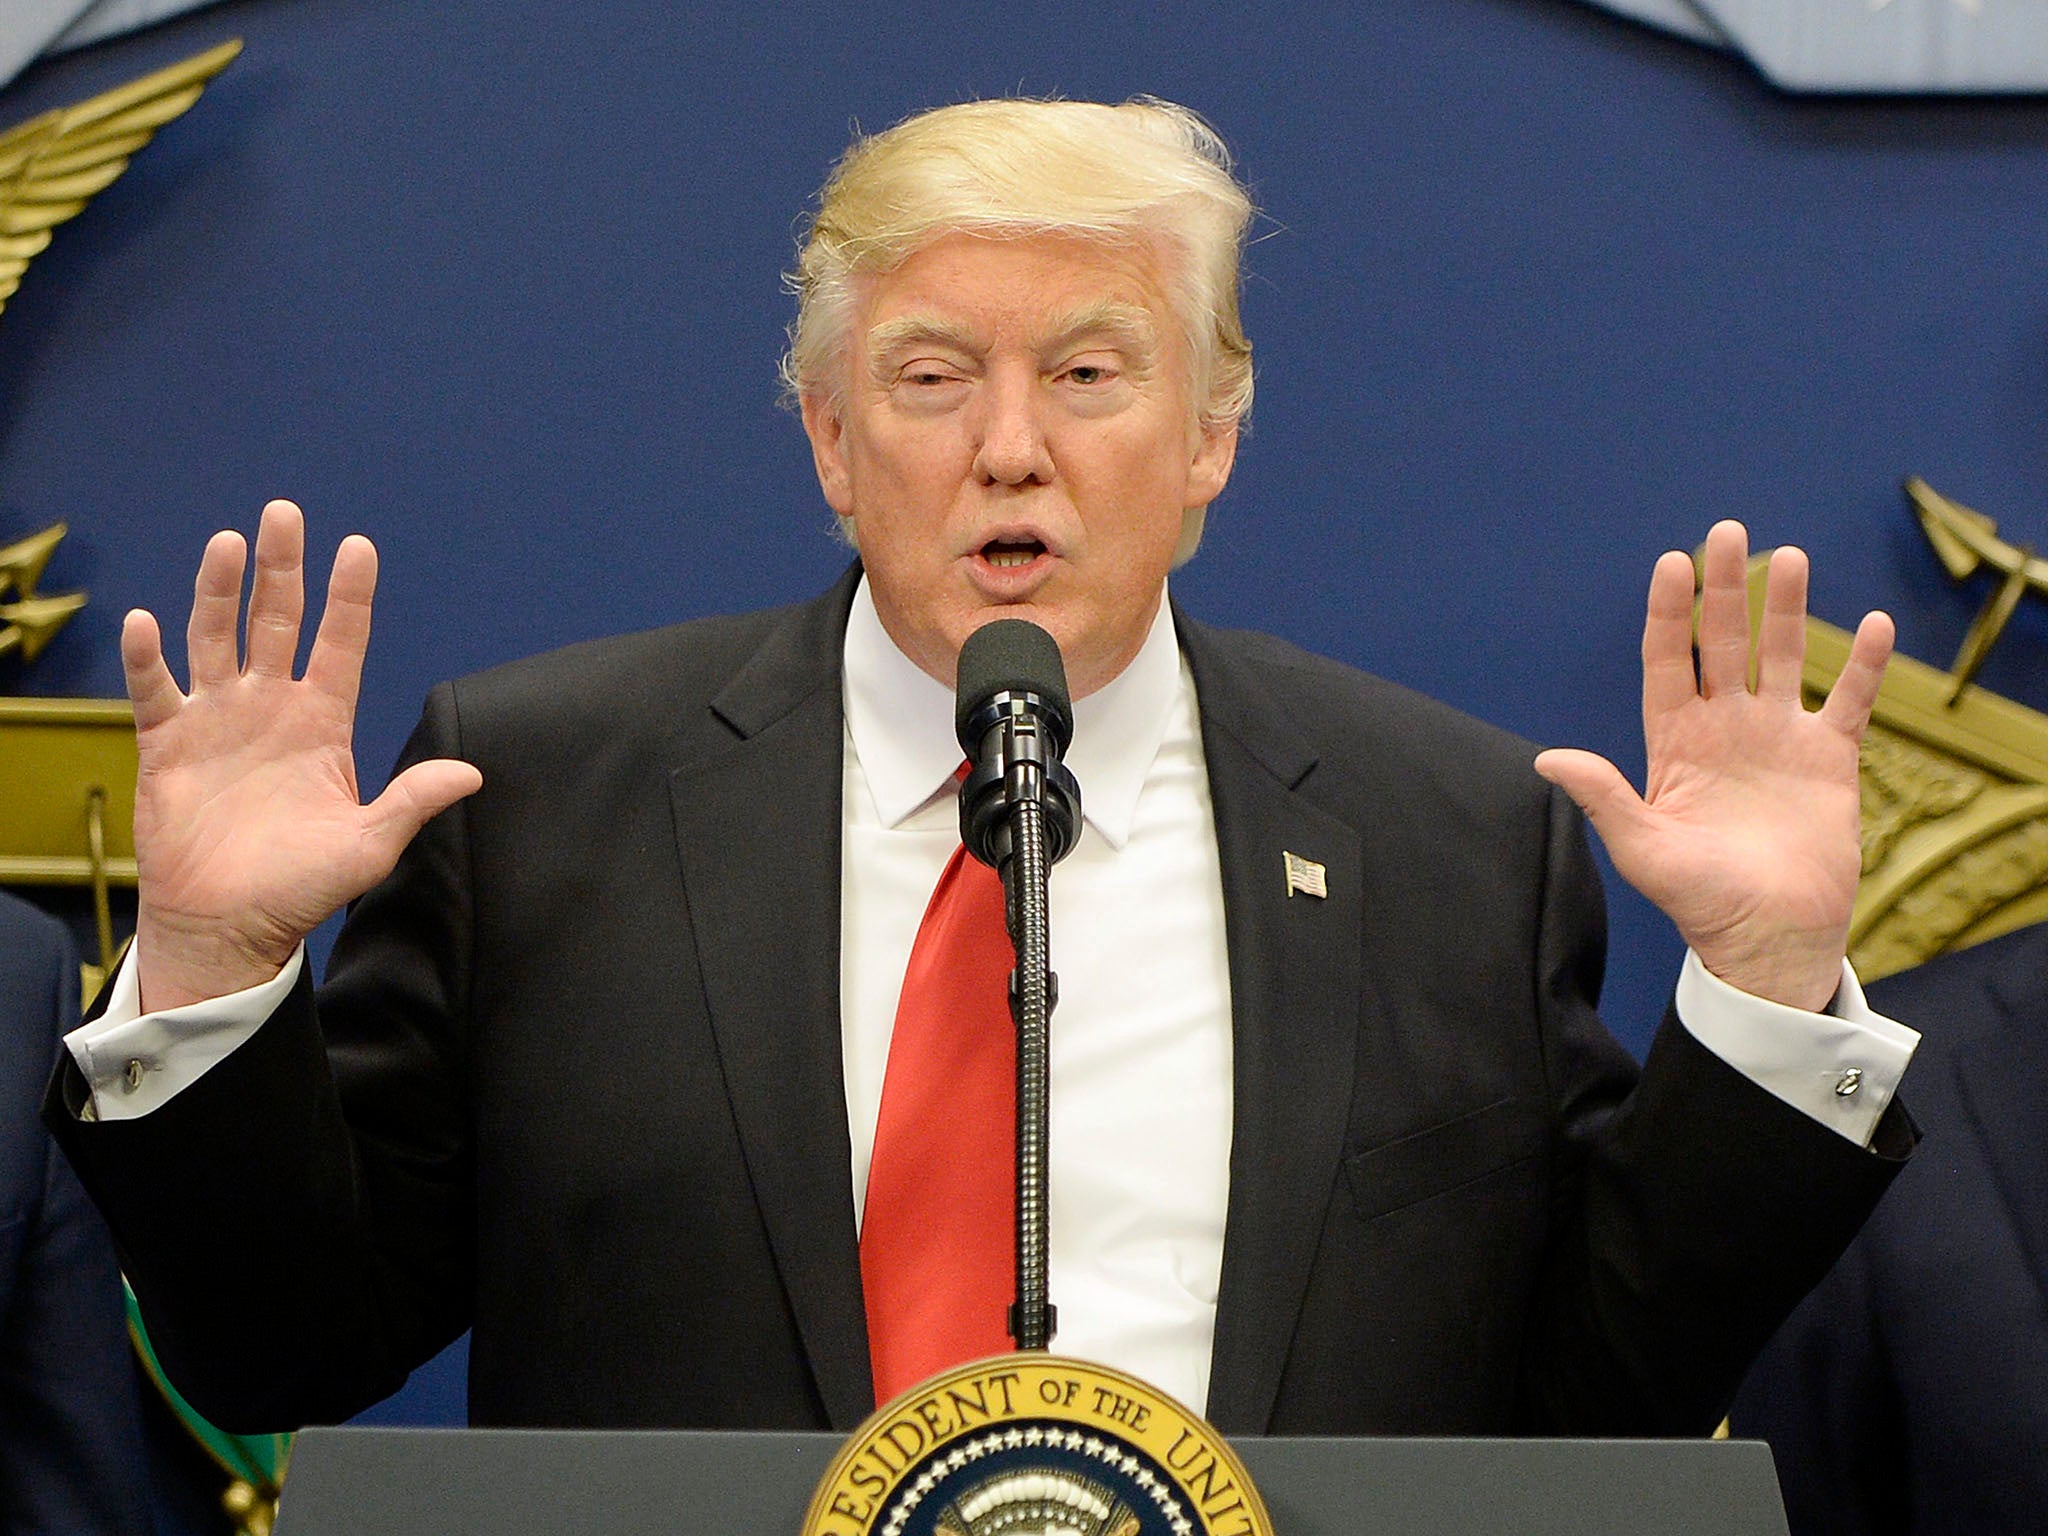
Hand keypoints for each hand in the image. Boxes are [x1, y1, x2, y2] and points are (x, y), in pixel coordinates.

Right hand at [123, 500, 482, 1011]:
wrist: (232, 925)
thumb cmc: (302, 887)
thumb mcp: (370, 843)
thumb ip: (414, 801)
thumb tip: (473, 774)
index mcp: (322, 722)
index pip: (340, 644)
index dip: (349, 597)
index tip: (358, 547)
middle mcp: (270, 708)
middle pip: (276, 621)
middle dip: (281, 568)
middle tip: (283, 512)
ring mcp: (218, 720)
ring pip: (216, 637)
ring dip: (218, 591)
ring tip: (227, 542)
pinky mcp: (167, 743)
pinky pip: (155, 689)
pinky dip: (147, 656)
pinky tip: (146, 622)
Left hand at [1534, 520, 1892, 1011]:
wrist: (1767, 937)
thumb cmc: (1697, 899)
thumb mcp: (1641, 846)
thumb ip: (1602, 795)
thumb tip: (1546, 759)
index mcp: (1674, 743)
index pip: (1666, 661)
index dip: (1666, 613)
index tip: (1670, 564)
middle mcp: (1724, 728)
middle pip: (1722, 643)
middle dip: (1723, 590)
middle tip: (1728, 532)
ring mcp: (1777, 738)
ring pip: (1782, 656)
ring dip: (1786, 609)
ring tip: (1789, 556)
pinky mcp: (1829, 759)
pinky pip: (1847, 700)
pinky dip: (1862, 666)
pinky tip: (1873, 624)